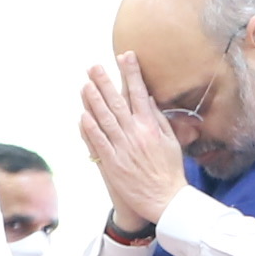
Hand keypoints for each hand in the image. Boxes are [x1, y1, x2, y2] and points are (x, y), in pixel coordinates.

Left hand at [78, 56, 187, 232]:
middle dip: (105, 82)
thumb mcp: (171, 141)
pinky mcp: (112, 163)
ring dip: (94, 101)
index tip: (125, 56)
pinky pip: (98, 142)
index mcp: (152, 127)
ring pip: (105, 119)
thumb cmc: (170, 170)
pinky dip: (90, 128)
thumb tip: (147, 99)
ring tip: (85, 84)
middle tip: (94, 66)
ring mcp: (123, 148)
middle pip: (117, 102)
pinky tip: (83, 114)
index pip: (139, 93)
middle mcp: (136, 134)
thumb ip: (158, 119)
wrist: (165, 199)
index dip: (131, 73)